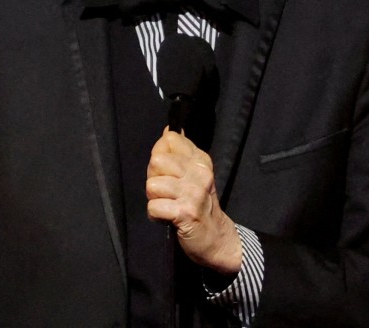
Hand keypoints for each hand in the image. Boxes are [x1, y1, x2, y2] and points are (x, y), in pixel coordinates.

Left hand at [146, 128, 241, 274]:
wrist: (215, 237)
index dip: (161, 155)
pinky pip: (153, 207)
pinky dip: (155, 215)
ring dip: (155, 199)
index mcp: (200, 160)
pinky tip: (167, 217)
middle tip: (168, 193)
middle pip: (157, 161)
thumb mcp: (193, 174)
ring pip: (152, 185)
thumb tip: (167, 131)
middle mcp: (199, 173)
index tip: (170, 172)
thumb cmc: (199, 204)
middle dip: (155, 178)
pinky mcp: (185, 212)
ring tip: (168, 204)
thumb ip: (178, 153)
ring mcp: (193, 192)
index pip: (169, 140)